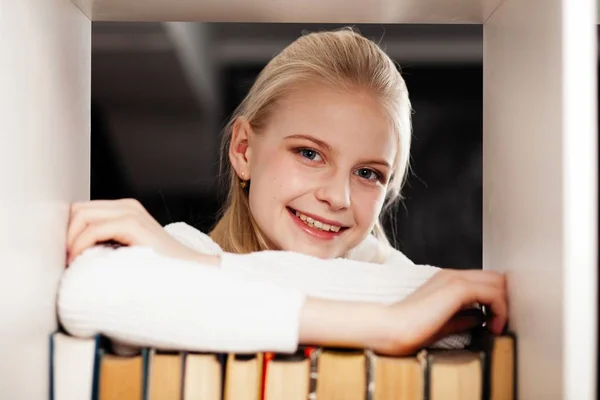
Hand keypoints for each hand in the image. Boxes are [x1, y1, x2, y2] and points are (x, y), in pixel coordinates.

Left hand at [66, 199, 199, 264]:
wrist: (189, 270)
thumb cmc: (159, 266)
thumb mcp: (127, 248)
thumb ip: (107, 240)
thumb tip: (73, 248)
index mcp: (126, 209)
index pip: (82, 209)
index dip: (69, 230)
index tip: (67, 254)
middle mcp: (128, 206)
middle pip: (78, 209)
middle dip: (66, 233)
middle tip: (67, 258)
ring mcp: (132, 212)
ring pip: (81, 215)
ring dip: (71, 239)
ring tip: (73, 261)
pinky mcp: (133, 224)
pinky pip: (94, 229)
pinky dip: (81, 244)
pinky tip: (82, 259)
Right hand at [299, 268, 506, 355]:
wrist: (393, 328)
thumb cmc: (412, 328)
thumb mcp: (445, 323)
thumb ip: (464, 318)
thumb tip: (482, 318)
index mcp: (448, 280)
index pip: (485, 281)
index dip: (497, 300)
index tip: (495, 323)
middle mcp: (453, 275)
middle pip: (496, 277)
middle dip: (504, 300)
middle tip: (499, 324)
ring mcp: (455, 278)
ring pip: (498, 282)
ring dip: (504, 305)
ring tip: (496, 328)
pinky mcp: (458, 288)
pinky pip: (492, 293)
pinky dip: (499, 310)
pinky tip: (492, 327)